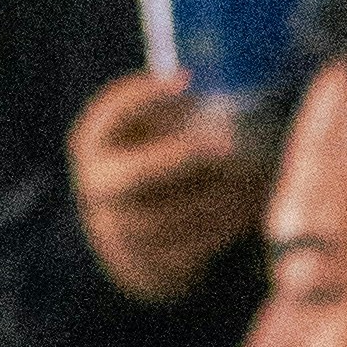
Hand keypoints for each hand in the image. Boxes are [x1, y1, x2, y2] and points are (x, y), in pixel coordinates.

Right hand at [68, 70, 267, 306]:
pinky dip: (223, 227)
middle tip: (229, 144)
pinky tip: (249, 207)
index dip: (145, 95)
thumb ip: (171, 111)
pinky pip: (189, 249)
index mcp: (92, 142)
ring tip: (254, 176)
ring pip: (171, 217)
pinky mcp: (147, 266)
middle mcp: (97, 188)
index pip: (113, 113)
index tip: (186, 80)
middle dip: (183, 158)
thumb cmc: (147, 163)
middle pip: (138, 174)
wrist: (127, 238)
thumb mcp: (146, 131)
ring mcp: (118, 231)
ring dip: (217, 197)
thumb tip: (215, 88)